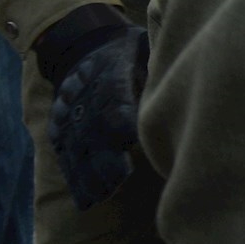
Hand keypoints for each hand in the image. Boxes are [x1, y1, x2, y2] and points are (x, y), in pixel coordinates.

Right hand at [44, 21, 148, 209]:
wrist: (85, 45)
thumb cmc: (132, 50)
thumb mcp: (147, 45)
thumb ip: (160, 62)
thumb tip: (184, 77)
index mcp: (110, 69)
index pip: (112, 94)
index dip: (119, 116)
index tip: (130, 138)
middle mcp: (84, 93)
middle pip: (91, 125)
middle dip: (103, 153)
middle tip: (119, 178)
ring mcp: (69, 113)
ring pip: (76, 145)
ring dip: (88, 172)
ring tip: (102, 194)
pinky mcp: (60, 129)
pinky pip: (66, 155)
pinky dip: (76, 178)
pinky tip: (87, 198)